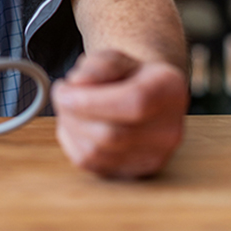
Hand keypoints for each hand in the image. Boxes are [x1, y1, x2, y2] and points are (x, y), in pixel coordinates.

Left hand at [51, 49, 188, 178]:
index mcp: (169, 91)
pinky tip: (75, 124)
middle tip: (61, 93)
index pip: (134, 102)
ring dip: (69, 126)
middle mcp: (169, 130)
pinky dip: (72, 142)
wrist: (143, 96)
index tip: (64, 89)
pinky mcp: (134, 174)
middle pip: (111, 134)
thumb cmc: (126, 74)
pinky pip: (90, 164)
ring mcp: (154, 157)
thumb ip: (97, 65)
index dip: (91, 100)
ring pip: (96, 152)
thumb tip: (77, 83)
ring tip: (69, 106)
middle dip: (73, 113)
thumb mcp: (114, 56)